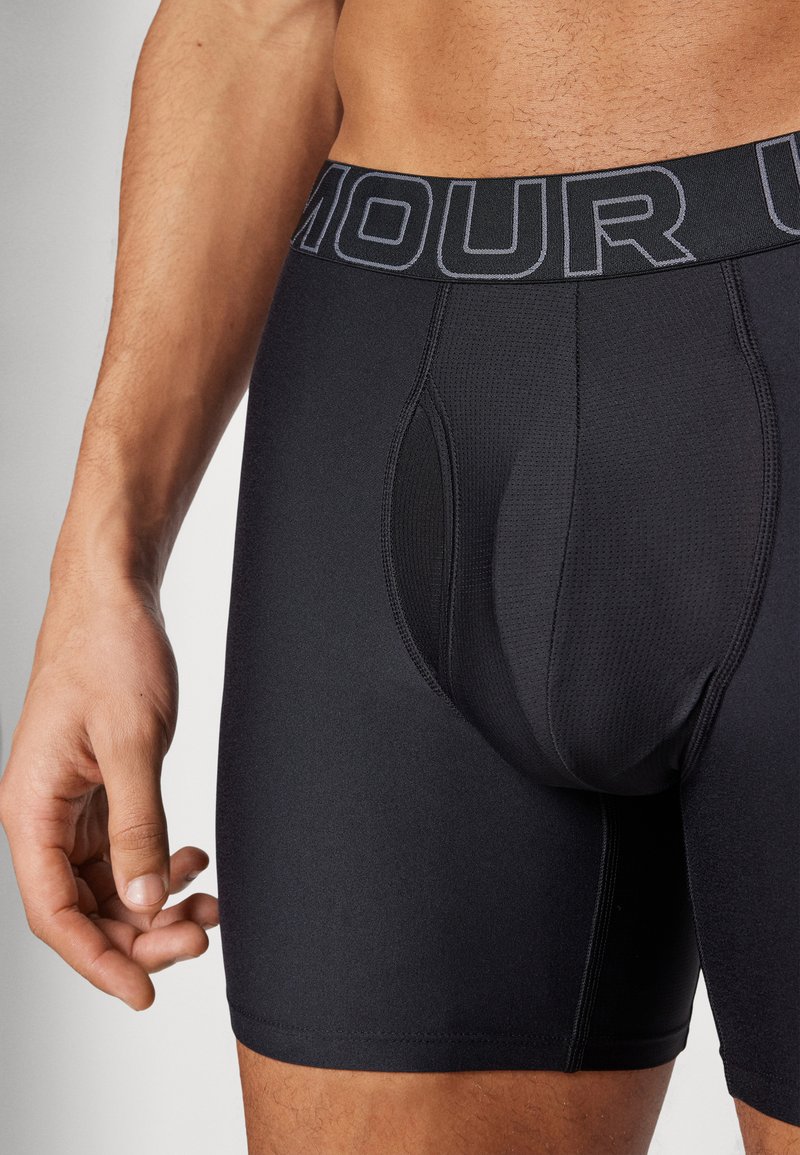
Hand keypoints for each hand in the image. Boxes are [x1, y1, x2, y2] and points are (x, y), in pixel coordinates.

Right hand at [0, 573, 218, 1009]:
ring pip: (107, 885)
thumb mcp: (132, 742)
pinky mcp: (98, 791)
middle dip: (141, 934)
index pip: (54, 912)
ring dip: (155, 903)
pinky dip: (158, 865)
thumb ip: (138, 826)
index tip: (145, 993)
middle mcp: (42, 815)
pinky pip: (122, 852)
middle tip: (203, 934)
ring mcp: (70, 805)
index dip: (98, 961)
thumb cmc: (110, 652)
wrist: (114, 598)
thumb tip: (144, 903)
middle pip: (84, 908)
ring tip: (211, 903)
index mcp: (31, 808)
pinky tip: (194, 858)